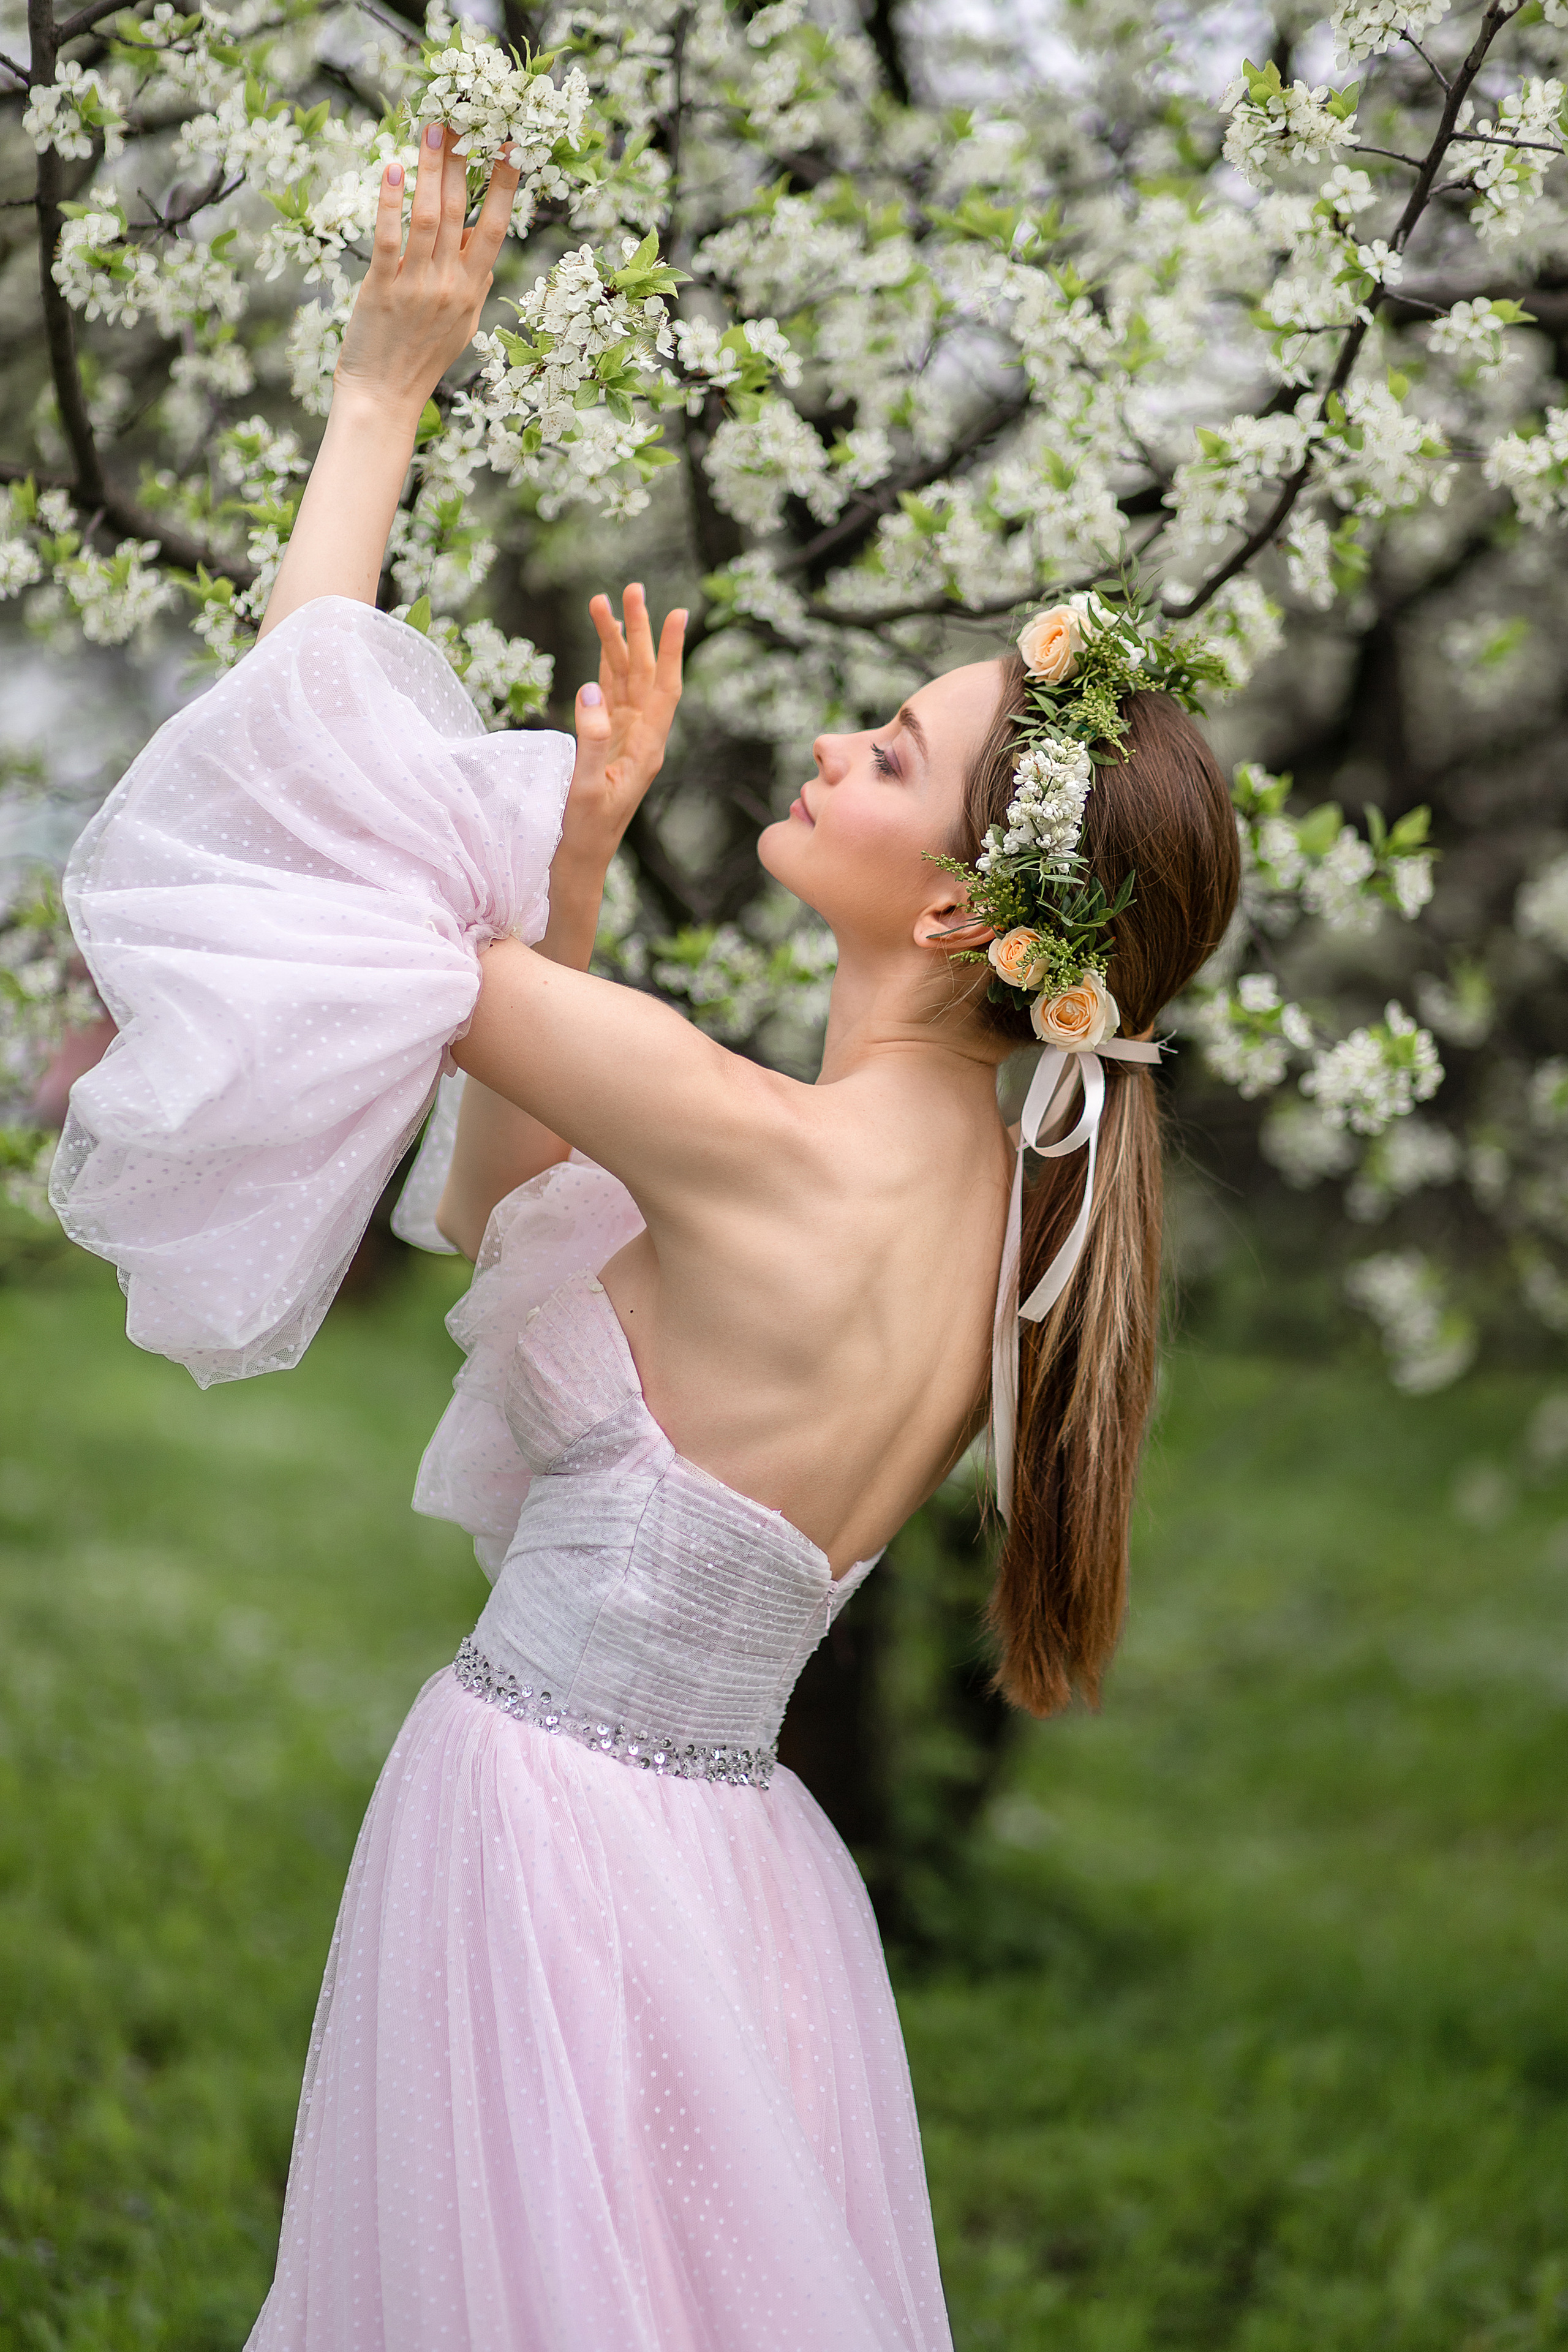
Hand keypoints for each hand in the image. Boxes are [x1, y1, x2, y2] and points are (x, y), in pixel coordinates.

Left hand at [334, 125, 520, 425]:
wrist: (384, 400)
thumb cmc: (419, 362)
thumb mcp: (459, 326)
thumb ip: (470, 286)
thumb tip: (480, 252)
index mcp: (471, 291)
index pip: (493, 229)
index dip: (503, 187)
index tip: (510, 149)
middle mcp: (449, 286)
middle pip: (460, 213)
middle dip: (461, 162)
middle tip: (459, 120)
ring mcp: (417, 288)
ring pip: (429, 218)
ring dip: (430, 170)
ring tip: (430, 130)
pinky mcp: (382, 290)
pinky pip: (389, 239)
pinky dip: (390, 203)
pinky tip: (392, 170)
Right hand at [563, 585, 686, 863]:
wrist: (580, 858)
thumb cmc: (586, 830)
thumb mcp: (587, 788)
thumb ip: (591, 739)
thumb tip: (590, 688)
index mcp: (647, 748)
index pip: (664, 689)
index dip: (671, 650)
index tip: (679, 613)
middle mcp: (642, 737)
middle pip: (645, 673)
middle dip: (639, 630)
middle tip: (632, 588)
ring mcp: (625, 737)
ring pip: (624, 678)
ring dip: (616, 641)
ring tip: (603, 602)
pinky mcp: (608, 740)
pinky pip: (609, 693)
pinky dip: (605, 664)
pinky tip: (603, 642)